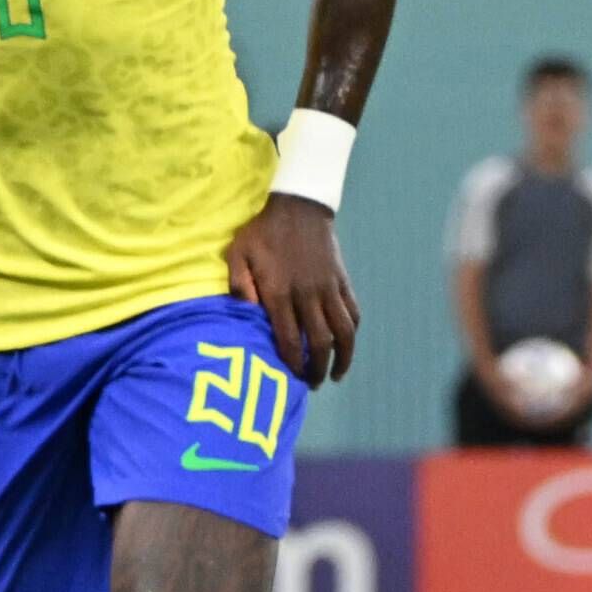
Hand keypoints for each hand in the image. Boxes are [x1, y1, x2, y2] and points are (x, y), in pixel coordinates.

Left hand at [224, 193, 357, 382]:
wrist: (298, 207)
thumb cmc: (262, 233)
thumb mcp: (238, 253)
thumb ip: (238, 284)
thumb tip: (244, 314)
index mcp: (279, 292)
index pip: (289, 339)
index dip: (292, 363)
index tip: (291, 378)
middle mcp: (307, 295)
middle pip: (319, 342)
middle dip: (317, 369)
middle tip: (311, 383)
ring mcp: (328, 289)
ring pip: (344, 332)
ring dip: (342, 358)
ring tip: (335, 374)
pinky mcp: (342, 282)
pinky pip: (353, 313)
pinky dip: (352, 333)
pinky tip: (346, 345)